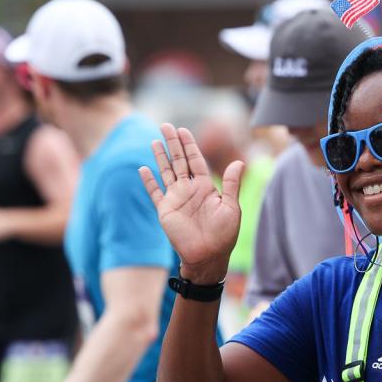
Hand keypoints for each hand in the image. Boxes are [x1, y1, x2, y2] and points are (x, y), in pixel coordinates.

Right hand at [139, 124, 244, 282]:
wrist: (209, 257)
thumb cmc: (223, 234)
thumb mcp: (231, 207)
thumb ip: (231, 184)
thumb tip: (239, 162)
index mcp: (205, 187)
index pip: (195, 160)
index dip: (189, 145)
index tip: (183, 130)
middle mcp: (189, 190)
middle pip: (179, 161)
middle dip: (172, 144)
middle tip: (165, 125)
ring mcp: (176, 199)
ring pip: (166, 172)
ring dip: (160, 157)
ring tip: (154, 141)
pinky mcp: (165, 211)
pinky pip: (155, 193)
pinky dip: (149, 182)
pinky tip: (143, 169)